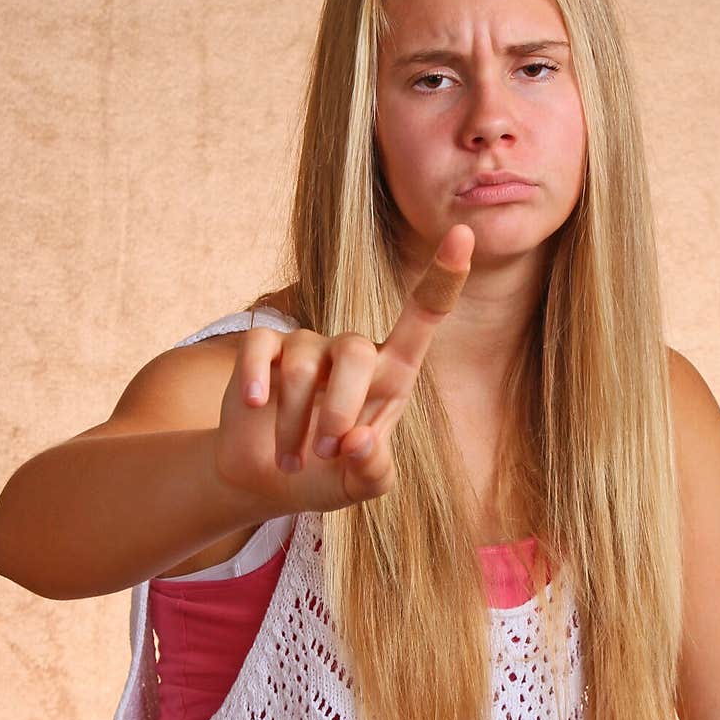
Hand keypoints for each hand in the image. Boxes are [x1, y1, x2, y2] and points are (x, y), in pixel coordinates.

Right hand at [213, 224, 474, 515]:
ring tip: (293, 460)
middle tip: (327, 451)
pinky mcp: (265, 349)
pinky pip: (261, 348)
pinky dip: (257, 380)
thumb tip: (359, 441)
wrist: (266, 480)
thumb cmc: (329, 474)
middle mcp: (353, 350)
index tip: (464, 234)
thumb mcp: (362, 485)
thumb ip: (373, 472)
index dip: (443, 277)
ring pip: (305, 366)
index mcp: (392, 372)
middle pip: (356, 353)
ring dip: (296, 423)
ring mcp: (307, 345)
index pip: (423, 315)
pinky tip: (255, 406)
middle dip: (340, 407)